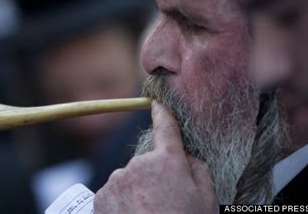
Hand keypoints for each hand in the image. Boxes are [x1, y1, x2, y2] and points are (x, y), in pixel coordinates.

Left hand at [93, 101, 217, 213]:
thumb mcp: (206, 200)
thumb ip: (197, 169)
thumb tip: (184, 156)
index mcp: (166, 162)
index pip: (165, 128)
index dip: (162, 113)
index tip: (156, 103)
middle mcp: (138, 165)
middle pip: (146, 162)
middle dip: (153, 177)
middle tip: (164, 203)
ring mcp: (117, 180)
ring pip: (129, 179)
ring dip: (136, 192)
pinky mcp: (101, 196)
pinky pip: (114, 193)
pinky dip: (121, 203)